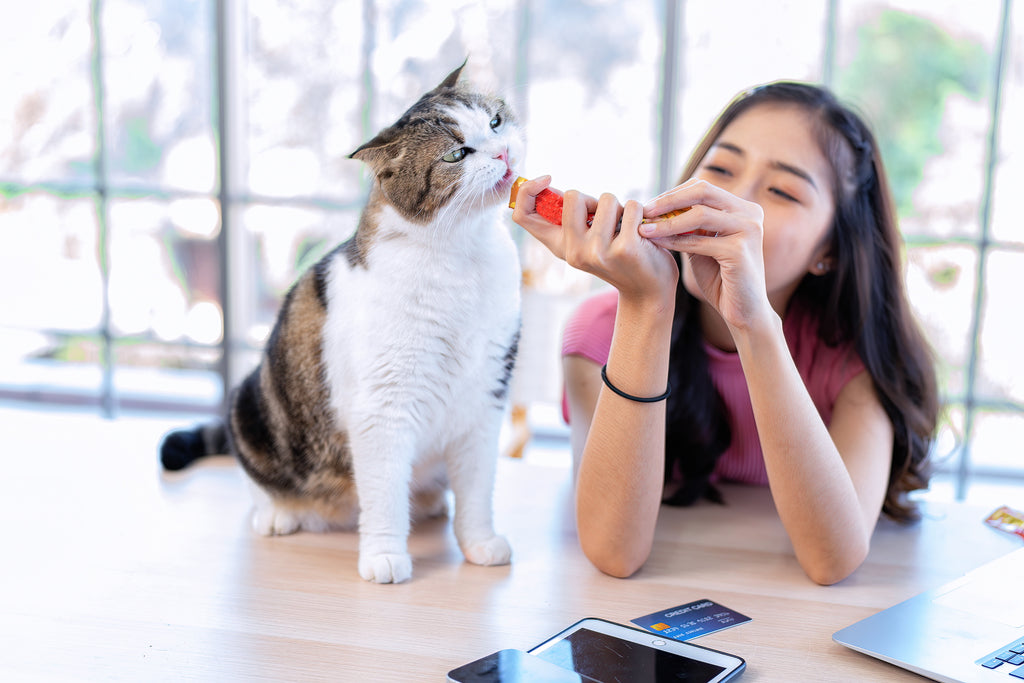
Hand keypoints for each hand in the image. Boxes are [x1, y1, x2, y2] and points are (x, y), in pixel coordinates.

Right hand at [511, 176, 677, 305]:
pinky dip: (639, 213)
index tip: (546, 179)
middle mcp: (573, 252)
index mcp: (559, 247)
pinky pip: (631, 207)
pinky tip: (640, 235)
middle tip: (607, 221)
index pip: (522, 216)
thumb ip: (570, 219)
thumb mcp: (585, 242)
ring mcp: (598, 252)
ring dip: (621, 208)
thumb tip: (547, 186)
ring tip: (626, 231)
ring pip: (607, 199)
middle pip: (571, 195)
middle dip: (594, 199)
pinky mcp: (624, 249)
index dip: (527, 190)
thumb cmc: (617, 258)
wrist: (647, 292)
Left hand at [640, 178, 770, 328]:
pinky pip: (699, 241)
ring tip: (644, 229)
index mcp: (742, 208)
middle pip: (703, 192)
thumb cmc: (722, 279)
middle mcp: (750, 213)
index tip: (649, 206)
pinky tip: (656, 243)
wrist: (743, 312)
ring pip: (699, 215)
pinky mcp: (740, 251)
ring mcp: (748, 230)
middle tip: (644, 210)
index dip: (673, 194)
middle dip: (669, 200)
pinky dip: (675, 241)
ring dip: (667, 222)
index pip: (703, 188)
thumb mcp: (702, 244)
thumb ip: (687, 226)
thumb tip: (656, 209)